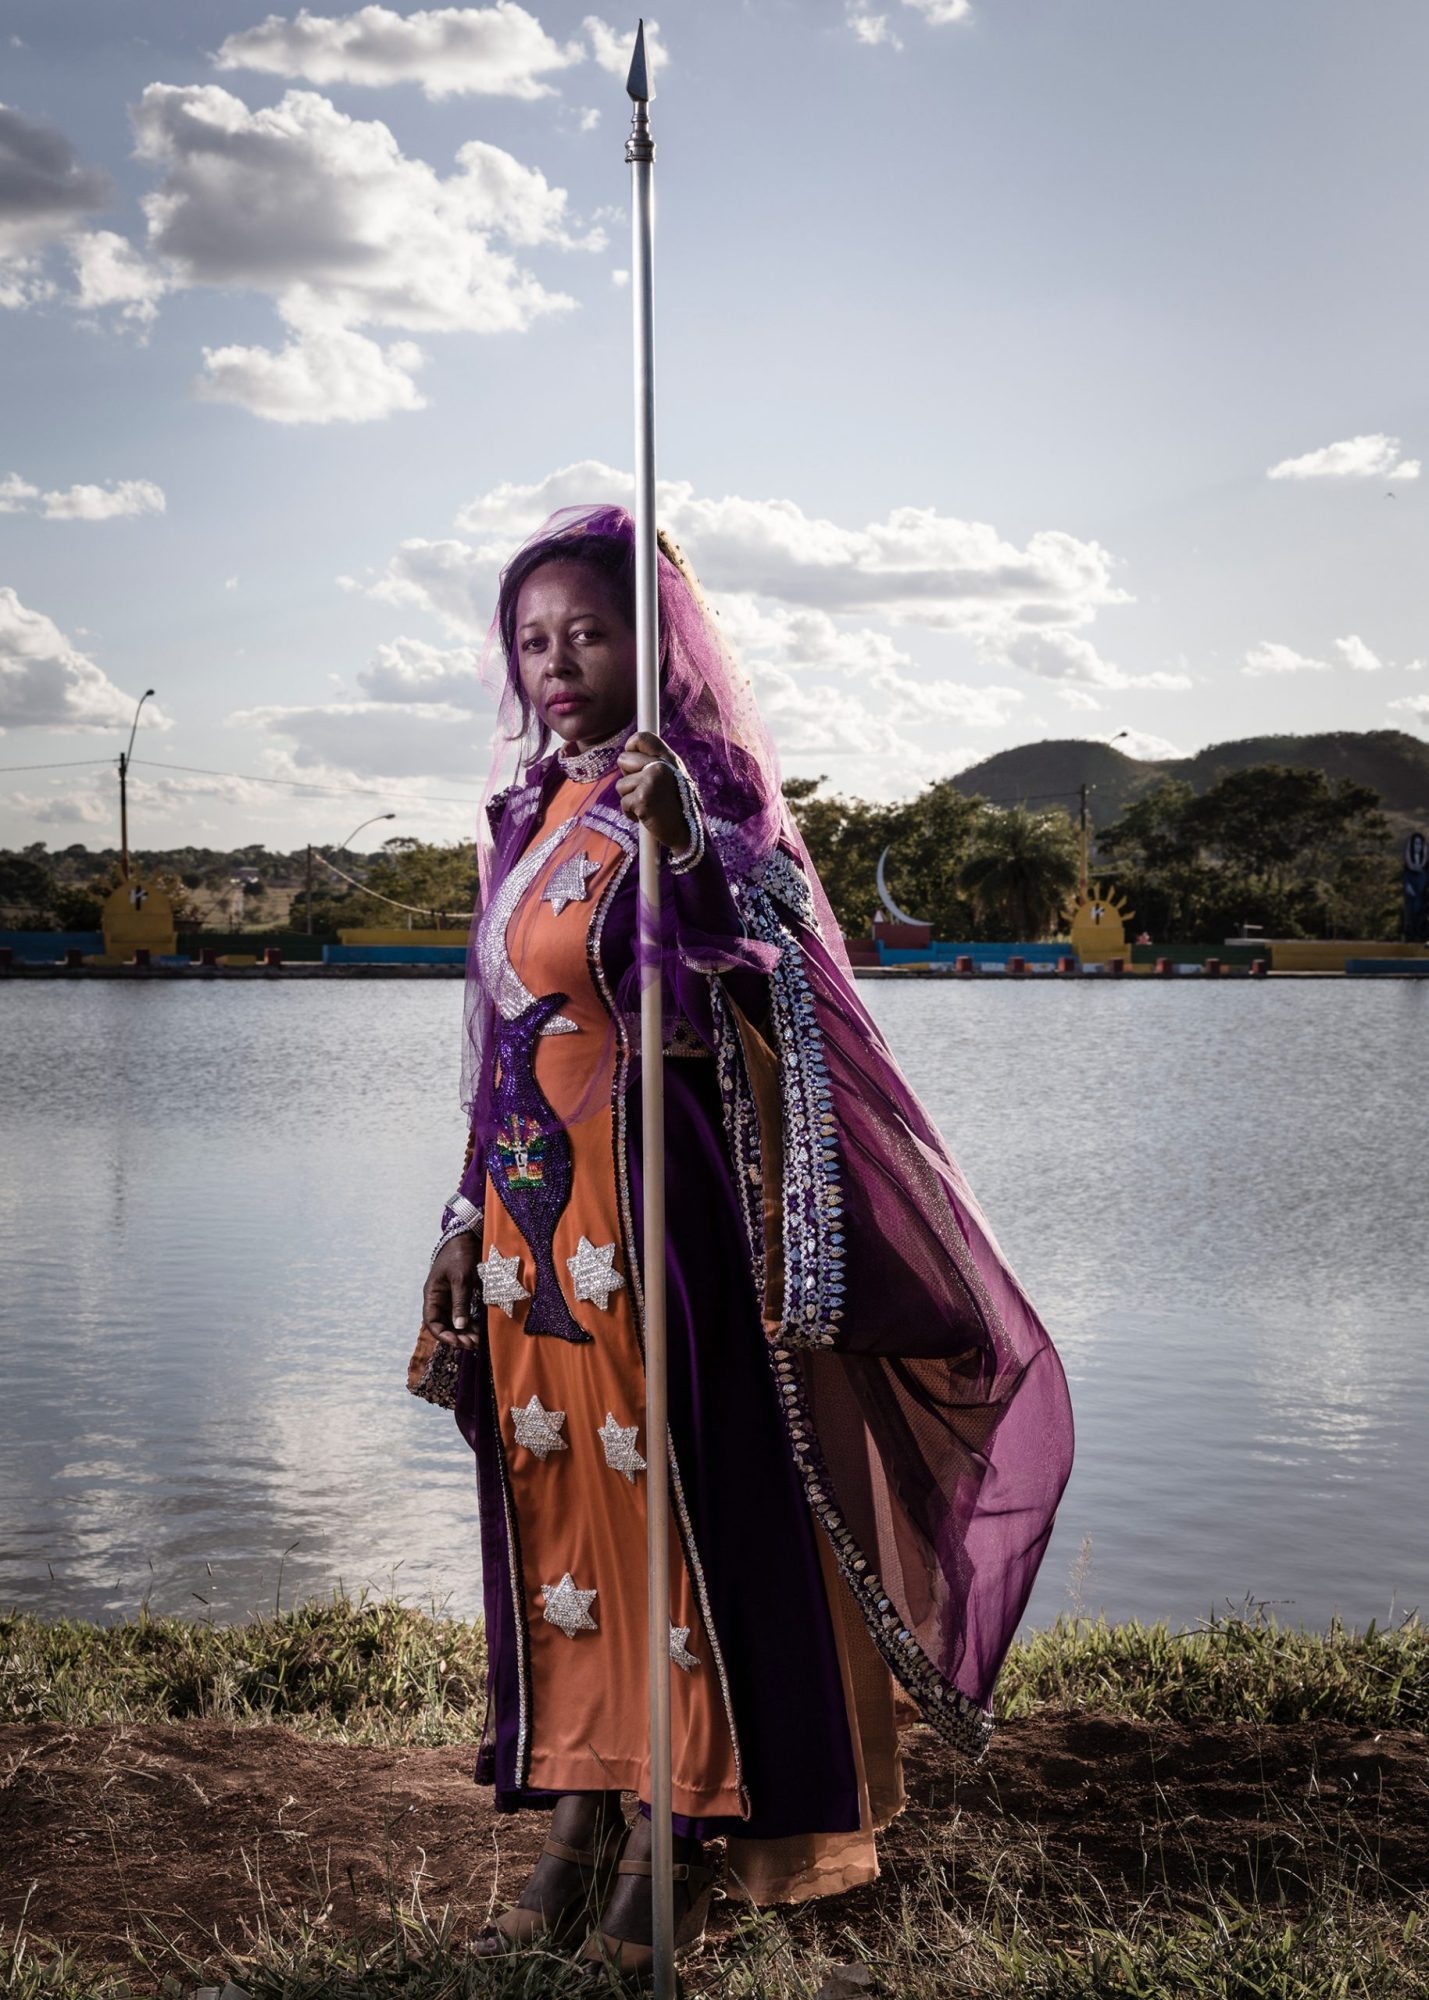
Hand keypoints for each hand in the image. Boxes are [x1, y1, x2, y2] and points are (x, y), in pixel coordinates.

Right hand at [423, 1233, 482, 1349]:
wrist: (469, 1235)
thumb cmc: (460, 1254)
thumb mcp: (461, 1278)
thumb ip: (460, 1302)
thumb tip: (460, 1326)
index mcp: (433, 1294)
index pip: (432, 1321)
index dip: (443, 1335)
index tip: (458, 1343)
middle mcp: (439, 1299)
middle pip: (444, 1325)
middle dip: (456, 1337)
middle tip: (472, 1345)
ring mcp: (451, 1297)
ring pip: (454, 1322)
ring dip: (464, 1333)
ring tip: (477, 1341)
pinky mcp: (463, 1295)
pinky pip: (464, 1314)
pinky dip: (470, 1324)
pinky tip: (479, 1330)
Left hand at [616, 732, 692, 850]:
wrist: (688, 832)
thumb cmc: (679, 806)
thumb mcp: (674, 776)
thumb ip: (655, 762)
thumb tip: (627, 755)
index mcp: (669, 759)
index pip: (642, 737)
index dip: (631, 747)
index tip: (633, 761)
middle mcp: (660, 766)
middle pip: (623, 759)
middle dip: (628, 777)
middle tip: (645, 790)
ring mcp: (650, 782)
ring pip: (621, 785)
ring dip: (630, 798)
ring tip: (649, 805)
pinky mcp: (642, 799)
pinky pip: (623, 803)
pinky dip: (631, 813)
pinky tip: (647, 816)